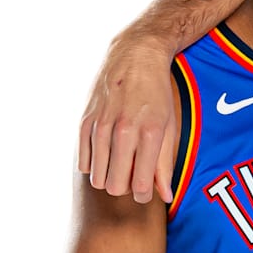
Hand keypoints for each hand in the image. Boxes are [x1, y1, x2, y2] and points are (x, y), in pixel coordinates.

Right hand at [78, 32, 180, 203]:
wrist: (136, 55)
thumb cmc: (157, 93)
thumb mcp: (169, 127)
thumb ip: (165, 165)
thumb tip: (165, 197)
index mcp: (149, 133)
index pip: (141, 186)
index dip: (144, 196)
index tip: (146, 191)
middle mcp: (123, 129)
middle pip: (115, 186)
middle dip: (125, 189)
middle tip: (133, 178)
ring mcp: (101, 125)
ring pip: (97, 178)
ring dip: (109, 178)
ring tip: (120, 166)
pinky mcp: (84, 121)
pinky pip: (83, 162)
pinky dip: (94, 166)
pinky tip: (105, 156)